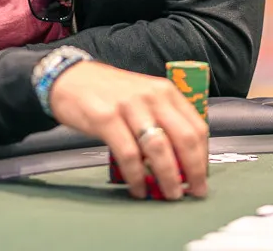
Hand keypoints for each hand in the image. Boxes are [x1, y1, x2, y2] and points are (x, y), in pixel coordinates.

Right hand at [49, 61, 207, 200]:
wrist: (69, 78)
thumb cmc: (108, 92)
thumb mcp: (142, 96)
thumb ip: (161, 120)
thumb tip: (180, 161)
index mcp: (165, 91)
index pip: (196, 126)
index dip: (202, 157)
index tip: (201, 177)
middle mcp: (151, 96)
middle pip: (184, 138)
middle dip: (193, 171)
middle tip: (194, 191)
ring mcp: (129, 106)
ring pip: (159, 148)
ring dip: (168, 177)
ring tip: (170, 195)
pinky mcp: (106, 118)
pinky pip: (129, 155)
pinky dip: (136, 177)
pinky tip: (138, 188)